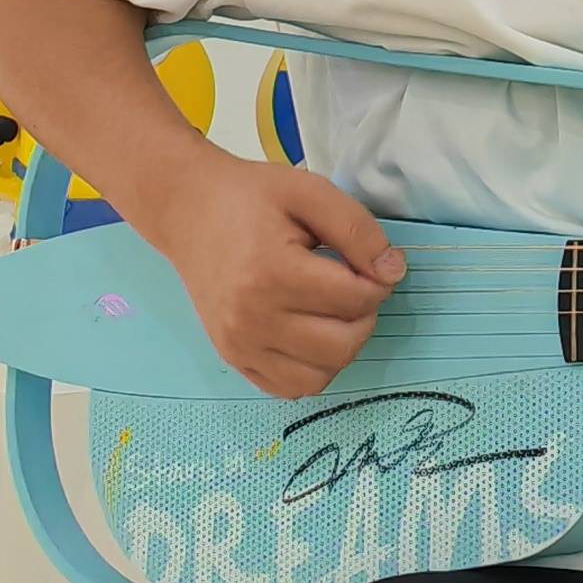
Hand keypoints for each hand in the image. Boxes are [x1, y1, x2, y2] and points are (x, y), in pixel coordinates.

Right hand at [124, 152, 407, 400]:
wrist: (189, 211)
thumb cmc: (251, 197)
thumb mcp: (310, 193)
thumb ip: (357, 230)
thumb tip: (393, 272)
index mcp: (272, 273)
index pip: (355, 299)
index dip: (378, 280)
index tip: (369, 262)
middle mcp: (252, 318)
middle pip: (343, 345)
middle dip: (365, 317)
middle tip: (353, 287)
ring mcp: (238, 344)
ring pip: (320, 376)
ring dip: (341, 347)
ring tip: (333, 312)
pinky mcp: (232, 358)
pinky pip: (290, 388)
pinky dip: (312, 368)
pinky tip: (311, 334)